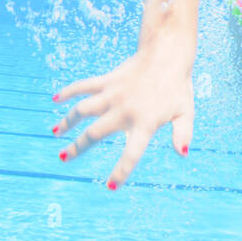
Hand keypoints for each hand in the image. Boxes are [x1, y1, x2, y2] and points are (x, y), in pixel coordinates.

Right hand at [51, 43, 194, 188]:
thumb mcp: (186, 112)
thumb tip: (181, 154)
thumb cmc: (178, 86)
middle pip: (95, 133)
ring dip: (67, 121)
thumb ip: (183, 133)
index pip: (132, 153)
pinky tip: (56, 99)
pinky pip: (84, 86)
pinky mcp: (108, 80)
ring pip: (83, 109)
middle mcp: (124, 110)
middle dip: (77, 148)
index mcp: (145, 122)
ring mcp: (113, 94)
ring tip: (55, 133)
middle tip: (63, 158)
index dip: (121, 171)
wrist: (167, 54)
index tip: (109, 186)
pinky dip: (69, 91)